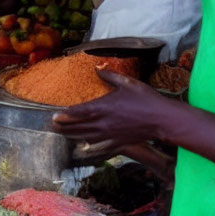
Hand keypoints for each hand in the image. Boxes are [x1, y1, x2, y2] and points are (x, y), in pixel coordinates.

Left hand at [52, 69, 171, 146]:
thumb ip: (110, 75)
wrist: (162, 119)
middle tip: (52, 127)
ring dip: (74, 136)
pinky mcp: (120, 142)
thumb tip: (97, 68)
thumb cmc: (145, 99)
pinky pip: (103, 147)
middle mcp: (105, 123)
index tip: (54, 117)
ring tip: (63, 135)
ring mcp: (112, 135)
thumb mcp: (127, 82)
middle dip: (65, 127)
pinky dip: (92, 147)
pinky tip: (86, 147)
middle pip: (80, 127)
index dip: (66, 115)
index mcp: (104, 107)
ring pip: (88, 137)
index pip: (80, 112)